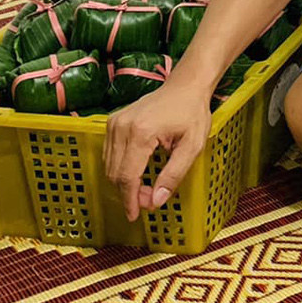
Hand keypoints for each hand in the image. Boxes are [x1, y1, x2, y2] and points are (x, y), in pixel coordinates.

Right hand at [104, 83, 210, 220]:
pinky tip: (136, 174)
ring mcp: (114, 123)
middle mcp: (122, 127)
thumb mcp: (192, 146)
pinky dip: (120, 169)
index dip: (130, 200)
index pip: (127, 176)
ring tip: (146, 188)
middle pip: (115, 173)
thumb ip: (174, 175)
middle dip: (129, 193)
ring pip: (109, 166)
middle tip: (148, 201)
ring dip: (124, 183)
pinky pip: (109, 154)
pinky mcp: (112, 121)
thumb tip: (156, 201)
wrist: (184, 86)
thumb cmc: (192, 113)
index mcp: (141, 133)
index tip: (134, 216)